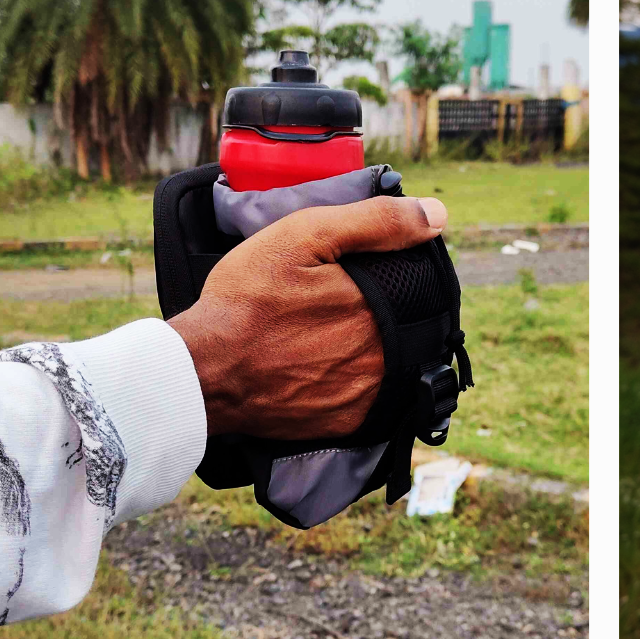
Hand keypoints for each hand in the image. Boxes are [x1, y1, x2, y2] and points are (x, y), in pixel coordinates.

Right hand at [167, 196, 447, 439]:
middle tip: (340, 304)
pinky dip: (356, 380)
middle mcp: (387, 355)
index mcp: (384, 308)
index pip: (419, 286)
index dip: (396, 273)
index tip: (368, 270)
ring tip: (331, 334)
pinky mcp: (349, 423)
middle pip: (408, 324)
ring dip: (374, 347)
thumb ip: (374, 222)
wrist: (202, 372)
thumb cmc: (248, 300)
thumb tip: (437, 215)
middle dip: (386, 310)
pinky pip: (371, 397)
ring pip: (392, 361)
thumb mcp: (304, 237)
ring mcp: (371, 394)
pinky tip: (327, 365)